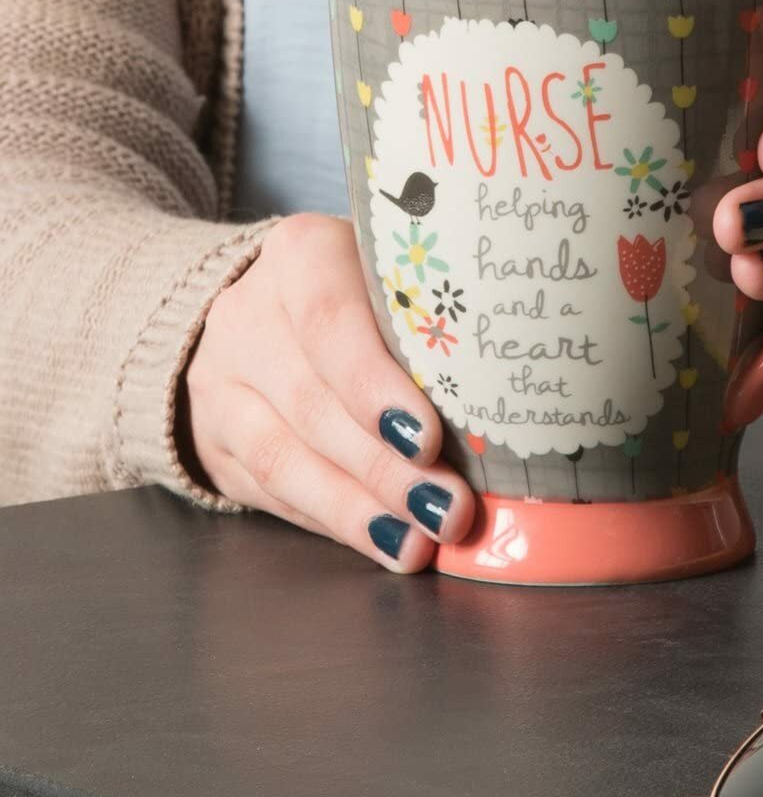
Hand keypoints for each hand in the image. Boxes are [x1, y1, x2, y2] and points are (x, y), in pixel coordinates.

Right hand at [183, 213, 474, 570]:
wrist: (261, 311)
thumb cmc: (367, 295)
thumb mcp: (396, 283)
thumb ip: (434, 324)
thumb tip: (511, 402)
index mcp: (301, 255)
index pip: (330, 320)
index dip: (375, 386)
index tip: (429, 439)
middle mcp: (248, 315)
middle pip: (315, 403)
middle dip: (387, 468)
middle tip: (450, 510)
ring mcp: (222, 380)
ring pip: (285, 457)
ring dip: (360, 507)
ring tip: (420, 542)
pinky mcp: (216, 438)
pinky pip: (272, 491)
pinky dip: (336, 521)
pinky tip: (387, 541)